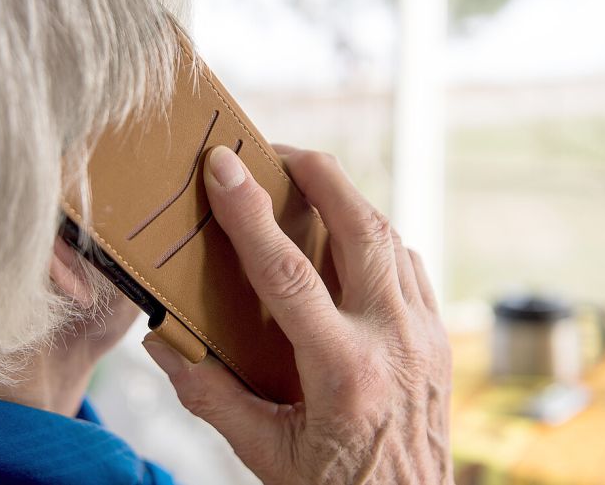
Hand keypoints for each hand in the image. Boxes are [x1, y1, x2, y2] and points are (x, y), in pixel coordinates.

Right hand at [143, 145, 452, 483]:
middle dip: (320, 174)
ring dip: (350, 202)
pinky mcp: (440, 338)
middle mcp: (395, 342)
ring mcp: (426, 336)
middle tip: (278, 151)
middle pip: (362, 228)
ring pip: (393, 238)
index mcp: (344, 373)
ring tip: (309, 187)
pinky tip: (350, 242)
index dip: (249, 212)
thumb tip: (164, 343)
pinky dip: (378, 240)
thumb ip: (212, 396)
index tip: (222, 165)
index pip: (288, 273)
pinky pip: (410, 266)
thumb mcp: (265, 454)